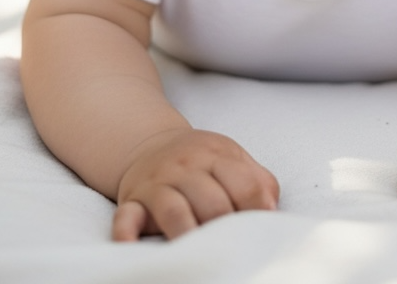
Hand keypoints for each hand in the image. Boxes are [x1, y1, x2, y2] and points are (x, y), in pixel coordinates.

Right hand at [112, 127, 279, 239]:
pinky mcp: (132, 201)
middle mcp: (186, 167)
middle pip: (213, 202)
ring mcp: (157, 183)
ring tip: (198, 254)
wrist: (150, 143)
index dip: (256, 213)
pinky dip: (126, 232)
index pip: (245, 186)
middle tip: (230, 248)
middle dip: (225, 229)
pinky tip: (132, 245)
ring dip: (188, 234)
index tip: (259, 232)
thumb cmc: (202, 162)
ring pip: (174, 210)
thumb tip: (270, 211)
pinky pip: (126, 217)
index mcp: (217, 156)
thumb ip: (258, 182)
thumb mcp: (233, 159)